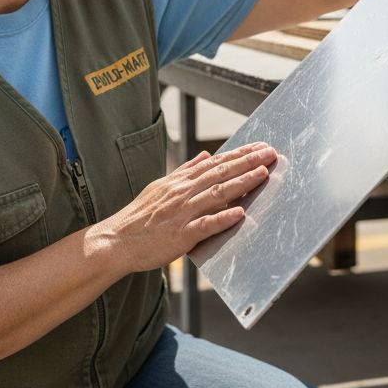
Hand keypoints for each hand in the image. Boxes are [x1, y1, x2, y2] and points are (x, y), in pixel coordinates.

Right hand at [93, 142, 276, 272]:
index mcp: (180, 182)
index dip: (240, 154)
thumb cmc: (140, 216)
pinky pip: (205, 225)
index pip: (215, 163)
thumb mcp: (161, 186)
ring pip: (217, 194)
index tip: (260, 147)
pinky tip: (240, 213)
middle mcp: (183, 193)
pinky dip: (223, 218)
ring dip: (241, 184)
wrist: (117, 240)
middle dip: (248, 162)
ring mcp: (182, 213)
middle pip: (220, 174)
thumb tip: (206, 155)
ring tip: (262, 174)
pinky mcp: (180, 235)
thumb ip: (185, 171)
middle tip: (270, 153)